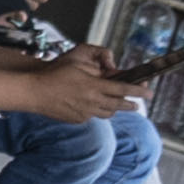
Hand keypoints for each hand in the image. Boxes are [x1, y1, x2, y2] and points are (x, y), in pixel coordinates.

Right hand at [14, 53, 133, 124]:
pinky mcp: (78, 119)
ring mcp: (85, 112)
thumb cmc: (54, 74)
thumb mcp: (76, 64)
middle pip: (119, 105)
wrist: (34, 92)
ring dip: (114, 108)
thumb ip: (95, 70)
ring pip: (108, 113)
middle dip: (131, 104)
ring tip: (114, 105)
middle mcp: (93, 101)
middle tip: (136, 104)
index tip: (149, 93)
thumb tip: (108, 75)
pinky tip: (89, 105)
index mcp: (94, 86)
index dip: (139, 91)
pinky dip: (95, 111)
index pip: (124, 90)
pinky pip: (92, 116)